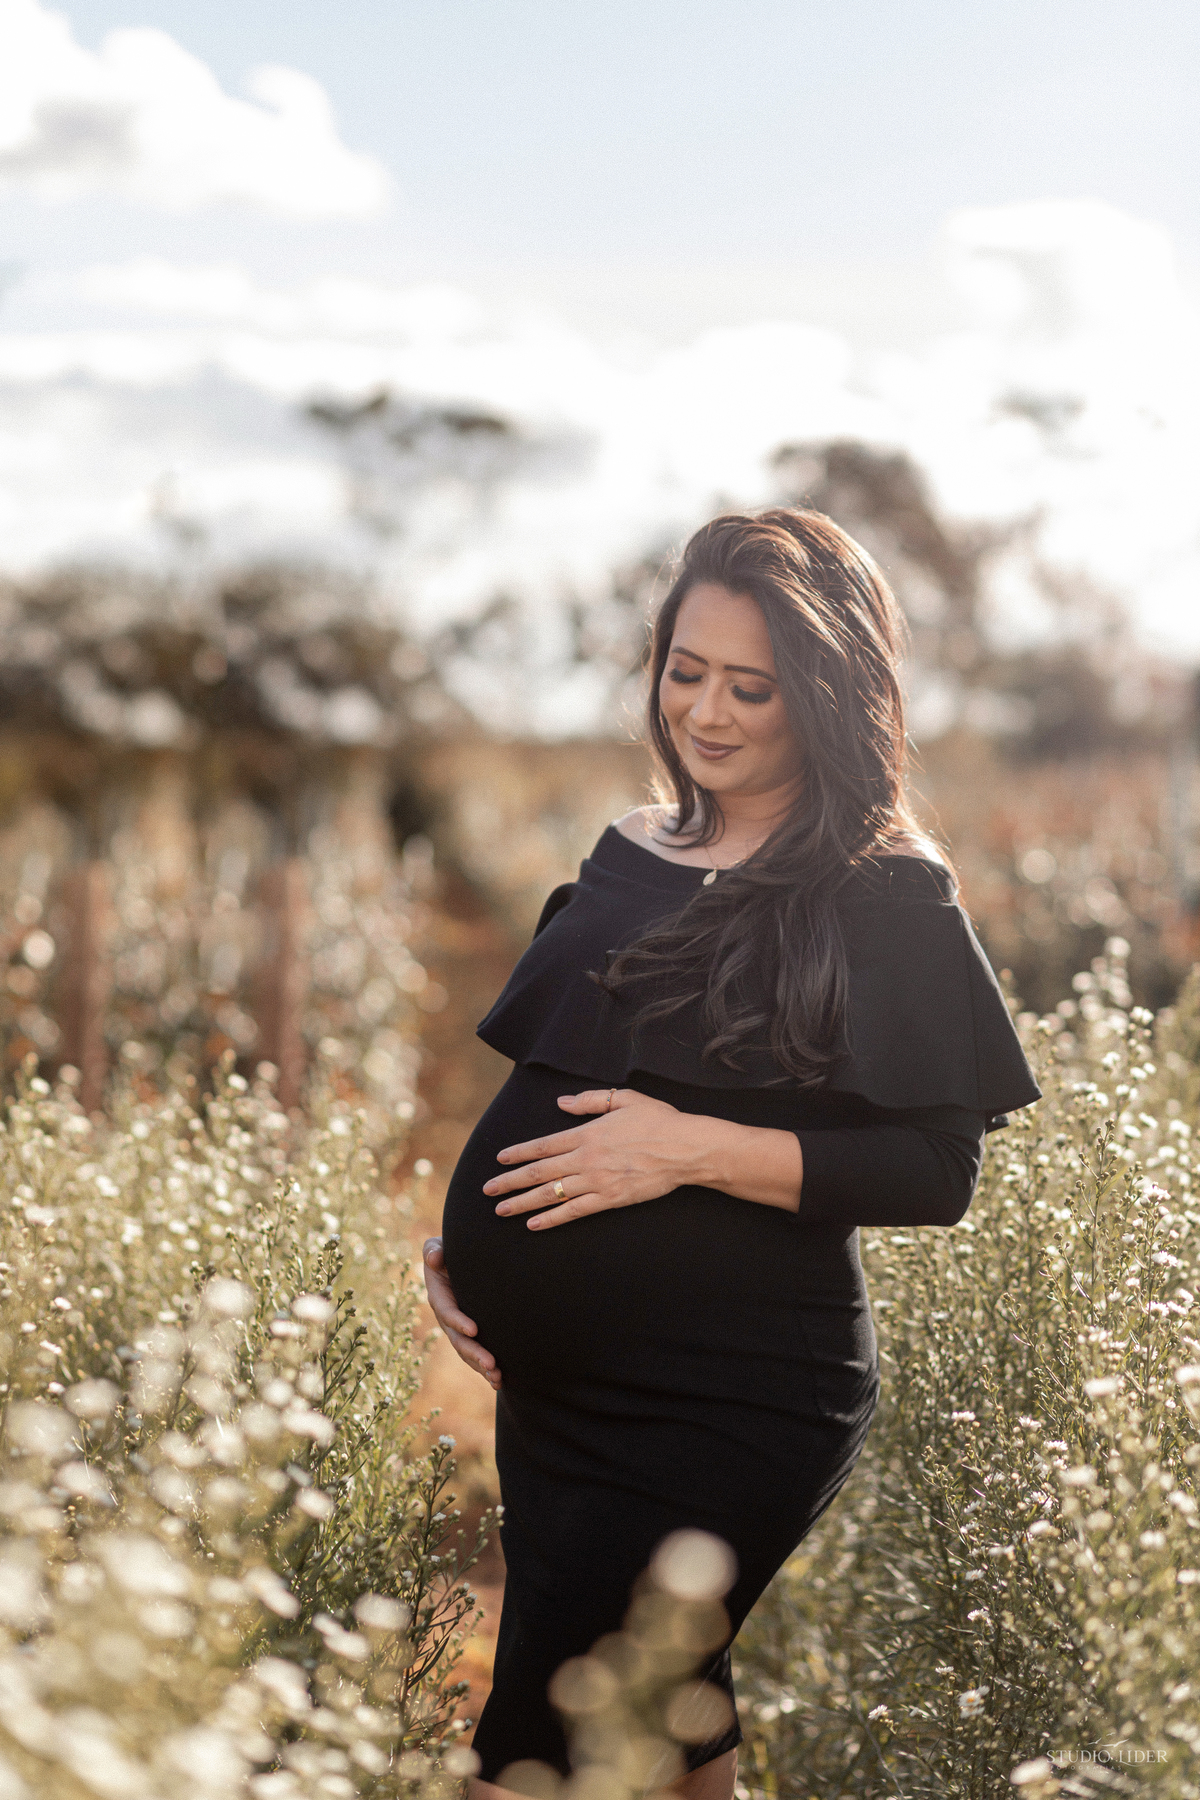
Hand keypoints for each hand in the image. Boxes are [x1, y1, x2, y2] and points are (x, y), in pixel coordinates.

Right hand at [422, 1237, 501, 1390]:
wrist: (459, 1260)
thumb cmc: (449, 1251)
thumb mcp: (437, 1246)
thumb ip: (433, 1250)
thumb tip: (435, 1258)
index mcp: (439, 1297)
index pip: (447, 1312)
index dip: (458, 1321)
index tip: (474, 1329)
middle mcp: (447, 1317)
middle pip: (458, 1340)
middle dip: (474, 1353)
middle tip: (491, 1364)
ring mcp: (458, 1329)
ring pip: (467, 1353)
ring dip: (481, 1366)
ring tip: (497, 1377)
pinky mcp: (471, 1335)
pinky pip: (476, 1355)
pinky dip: (486, 1369)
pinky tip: (499, 1381)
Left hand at [483, 1087, 697, 1229]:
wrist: (685, 1148)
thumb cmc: (657, 1120)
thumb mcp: (624, 1098)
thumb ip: (590, 1101)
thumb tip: (561, 1102)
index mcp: (587, 1133)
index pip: (543, 1145)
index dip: (518, 1153)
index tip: (499, 1160)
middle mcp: (586, 1158)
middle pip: (539, 1172)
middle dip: (510, 1181)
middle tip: (487, 1190)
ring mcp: (597, 1181)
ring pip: (552, 1194)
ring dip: (523, 1202)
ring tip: (502, 1210)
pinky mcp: (610, 1199)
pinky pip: (574, 1211)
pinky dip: (552, 1218)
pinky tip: (534, 1224)